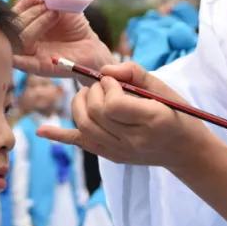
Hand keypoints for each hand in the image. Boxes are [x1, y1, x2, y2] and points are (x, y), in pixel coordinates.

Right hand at [13, 0, 111, 75]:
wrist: (89, 45)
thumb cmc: (73, 24)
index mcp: (24, 22)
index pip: (14, 13)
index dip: (26, 2)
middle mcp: (24, 37)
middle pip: (15, 26)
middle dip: (32, 12)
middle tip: (50, 6)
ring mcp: (30, 53)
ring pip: (21, 40)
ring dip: (37, 24)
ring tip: (54, 14)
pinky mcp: (40, 67)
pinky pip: (24, 65)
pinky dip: (18, 60)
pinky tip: (15, 57)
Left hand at [38, 62, 216, 167]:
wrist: (184, 149)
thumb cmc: (176, 112)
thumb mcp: (163, 87)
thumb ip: (133, 73)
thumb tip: (102, 69)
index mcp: (152, 120)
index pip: (113, 104)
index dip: (108, 87)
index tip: (115, 80)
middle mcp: (133, 141)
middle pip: (95, 115)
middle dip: (92, 92)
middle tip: (102, 84)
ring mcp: (120, 152)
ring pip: (84, 127)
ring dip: (80, 104)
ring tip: (91, 94)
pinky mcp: (110, 156)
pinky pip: (81, 144)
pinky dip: (59, 136)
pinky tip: (42, 130)